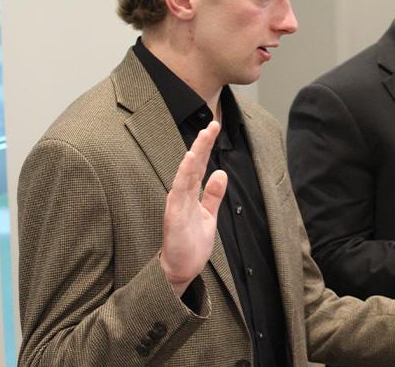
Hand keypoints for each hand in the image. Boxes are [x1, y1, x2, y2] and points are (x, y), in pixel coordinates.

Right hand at [160, 121, 227, 295]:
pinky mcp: (173, 215)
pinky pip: (178, 190)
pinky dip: (183, 173)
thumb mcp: (209, 215)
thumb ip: (213, 195)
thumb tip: (221, 173)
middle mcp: (183, 195)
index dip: (207, 146)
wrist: (182, 270)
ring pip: (186, 173)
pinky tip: (190, 159)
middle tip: (212, 123)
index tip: (215, 126)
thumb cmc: (191, 244)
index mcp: (192, 194)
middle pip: (193, 164)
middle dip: (202, 143)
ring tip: (203, 135)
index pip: (200, 165)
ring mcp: (177, 203)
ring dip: (195, 153)